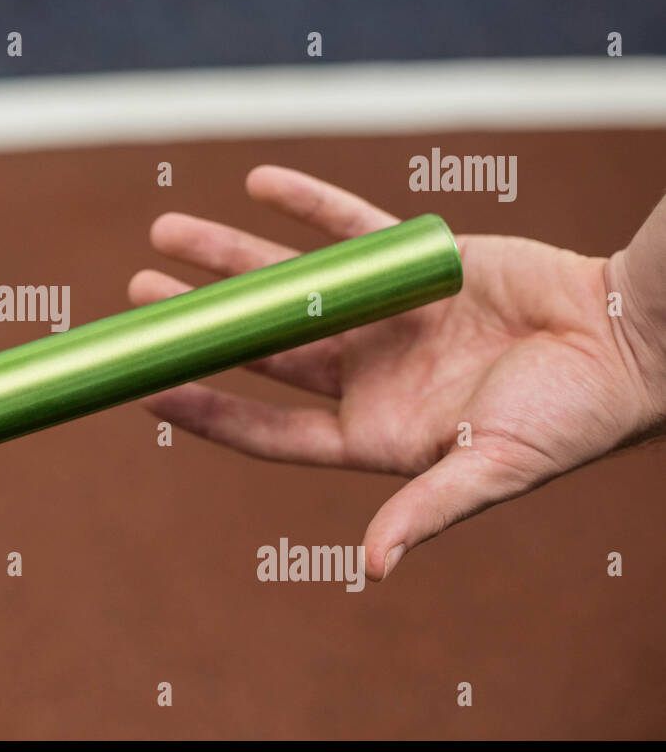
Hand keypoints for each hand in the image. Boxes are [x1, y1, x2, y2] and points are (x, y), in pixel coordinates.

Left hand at [129, 166, 664, 580]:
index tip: (144, 389)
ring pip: (289, 282)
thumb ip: (426, 512)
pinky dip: (306, 205)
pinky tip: (255, 182)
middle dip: (198, 322)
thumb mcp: (493, 473)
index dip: (204, 409)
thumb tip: (371, 569)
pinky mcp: (415, 265)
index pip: (266, 426)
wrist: (631, 345)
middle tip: (136, 294)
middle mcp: (367, 374)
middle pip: (261, 345)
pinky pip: (349, 229)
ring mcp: (385, 318)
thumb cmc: (570, 420)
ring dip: (230, 257)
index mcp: (372, 433)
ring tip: (165, 228)